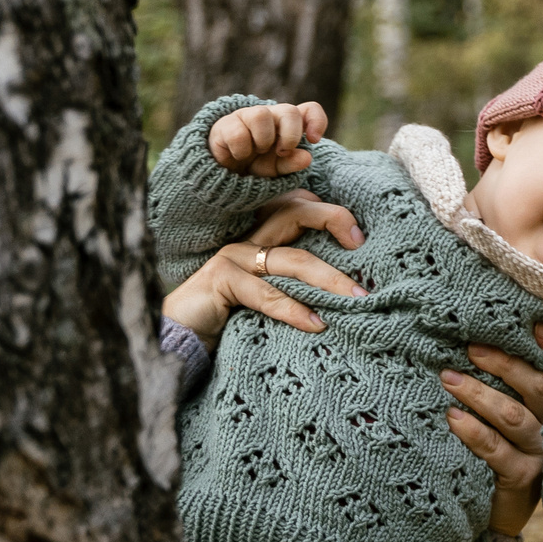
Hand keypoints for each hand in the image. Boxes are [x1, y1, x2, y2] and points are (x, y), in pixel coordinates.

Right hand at [159, 189, 364, 343]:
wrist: (178, 336)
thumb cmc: (230, 316)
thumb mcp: (270, 293)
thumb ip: (296, 282)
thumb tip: (347, 288)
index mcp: (262, 236)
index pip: (298, 205)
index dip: (330, 212)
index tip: (361, 237)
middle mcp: (249, 239)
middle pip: (296, 213)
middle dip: (335, 221)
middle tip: (364, 247)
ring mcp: (234, 257)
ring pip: (292, 258)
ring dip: (329, 279)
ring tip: (356, 298)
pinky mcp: (222, 280)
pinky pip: (267, 294)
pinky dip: (294, 310)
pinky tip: (317, 324)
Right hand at [207, 101, 328, 178]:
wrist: (223, 172)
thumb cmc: (256, 164)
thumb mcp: (277, 169)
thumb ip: (292, 164)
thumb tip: (307, 157)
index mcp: (288, 124)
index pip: (309, 109)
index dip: (316, 120)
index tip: (313, 140)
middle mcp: (271, 115)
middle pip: (289, 110)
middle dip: (290, 134)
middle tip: (283, 152)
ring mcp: (248, 116)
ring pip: (261, 115)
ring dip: (263, 140)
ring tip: (257, 151)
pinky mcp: (226, 124)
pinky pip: (238, 133)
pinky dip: (241, 150)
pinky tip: (239, 155)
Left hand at [444, 325, 542, 535]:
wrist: (501, 515)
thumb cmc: (503, 456)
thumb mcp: (514, 423)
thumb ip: (511, 390)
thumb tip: (479, 346)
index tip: (536, 325)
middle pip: (535, 388)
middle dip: (503, 364)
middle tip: (471, 348)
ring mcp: (539, 452)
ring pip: (512, 415)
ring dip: (479, 394)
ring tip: (449, 378)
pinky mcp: (522, 477)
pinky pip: (494, 448)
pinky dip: (471, 430)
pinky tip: (451, 417)